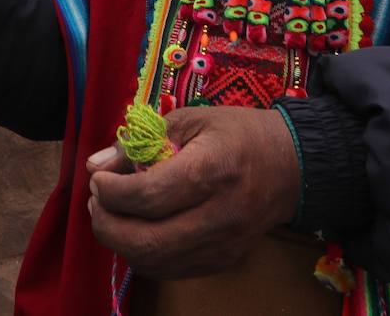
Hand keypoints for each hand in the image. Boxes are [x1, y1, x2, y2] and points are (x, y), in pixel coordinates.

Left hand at [85, 106, 300, 278]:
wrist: (294, 165)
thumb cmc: (240, 134)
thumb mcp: (191, 120)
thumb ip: (141, 142)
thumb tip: (95, 164)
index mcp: (211, 171)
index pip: (148, 196)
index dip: (111, 192)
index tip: (98, 178)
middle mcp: (218, 216)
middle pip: (146, 241)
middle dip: (107, 224)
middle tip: (96, 201)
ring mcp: (222, 245)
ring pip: (154, 263)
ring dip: (120, 242)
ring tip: (112, 213)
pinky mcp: (223, 261)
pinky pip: (170, 269)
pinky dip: (144, 253)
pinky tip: (138, 228)